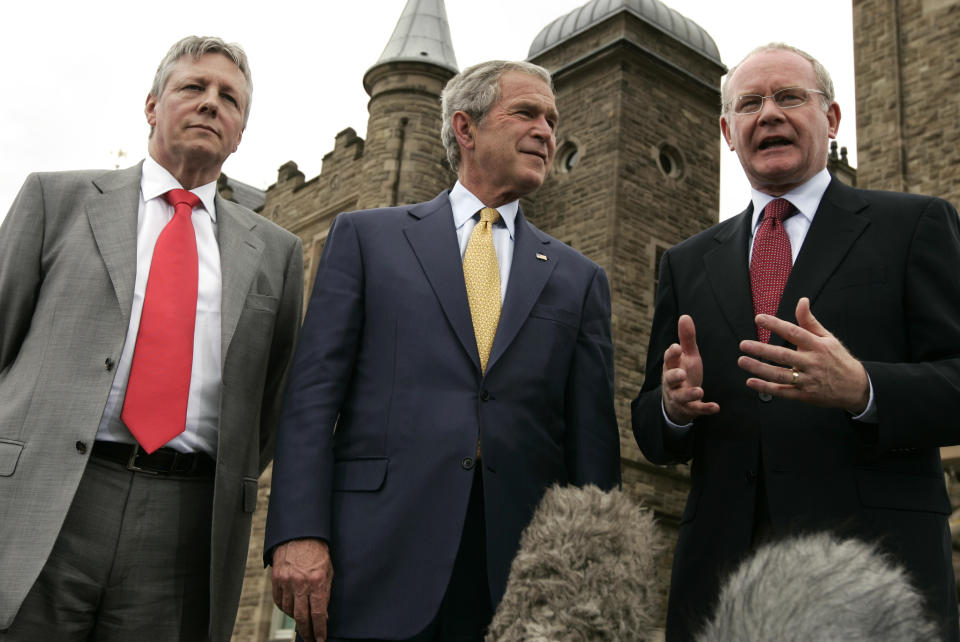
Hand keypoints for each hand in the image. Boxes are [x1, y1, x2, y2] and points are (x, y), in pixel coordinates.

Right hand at [271, 538, 333, 641]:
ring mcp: (286, 581)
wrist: (300, 534)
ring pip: (289, 610)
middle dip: (306, 631)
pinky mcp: (276, 579)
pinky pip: (279, 601)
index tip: (320, 639)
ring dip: (295, 618)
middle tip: (309, 639)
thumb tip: (323, 614)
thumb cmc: (317, 551)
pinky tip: (290, 609)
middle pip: (301, 616)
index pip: (318, 613)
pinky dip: (284, 608)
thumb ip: (325, 592)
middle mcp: (300, 583)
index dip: (319, 629)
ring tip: (302, 621)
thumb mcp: (328, 571)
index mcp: (317, 581)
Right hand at [662, 314, 719, 423]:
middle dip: (674, 376)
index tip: (676, 347)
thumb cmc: (683, 372)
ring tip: (699, 391)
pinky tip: (716, 407)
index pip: (669, 359)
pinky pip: (696, 409)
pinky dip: (705, 409)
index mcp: (672, 366)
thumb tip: (685, 316)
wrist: (677, 402)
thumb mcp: (687, 355)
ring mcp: (680, 396)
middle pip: (669, 379)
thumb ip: (686, 338)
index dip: (672, 354)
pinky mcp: (689, 408)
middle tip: (681, 373)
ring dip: (689, 394)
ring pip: (681, 396)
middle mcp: (672, 382)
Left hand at [737, 297, 869, 412]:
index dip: (776, 325)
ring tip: (743, 361)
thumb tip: (801, 301)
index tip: (759, 318)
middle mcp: (812, 363)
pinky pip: (783, 392)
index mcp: (817, 346)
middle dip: (762, 350)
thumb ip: (809, 321)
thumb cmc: (838, 359)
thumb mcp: (827, 338)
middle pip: (784, 356)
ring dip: (759, 369)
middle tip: (744, 344)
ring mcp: (807, 380)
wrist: (856, 387)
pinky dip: (766, 388)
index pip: (794, 333)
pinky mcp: (804, 395)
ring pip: (780, 375)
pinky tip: (751, 382)